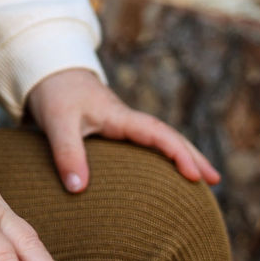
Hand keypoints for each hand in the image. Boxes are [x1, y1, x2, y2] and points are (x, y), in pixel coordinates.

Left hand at [26, 67, 220, 193]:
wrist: (45, 70)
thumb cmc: (54, 93)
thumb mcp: (58, 122)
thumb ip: (66, 153)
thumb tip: (78, 189)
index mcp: (120, 116)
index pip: (157, 133)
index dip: (178, 153)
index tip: (195, 175)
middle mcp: (125, 120)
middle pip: (167, 136)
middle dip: (192, 156)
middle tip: (214, 180)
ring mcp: (119, 125)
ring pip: (157, 139)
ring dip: (179, 156)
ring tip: (200, 180)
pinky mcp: (110, 131)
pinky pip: (141, 145)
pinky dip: (157, 157)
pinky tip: (161, 174)